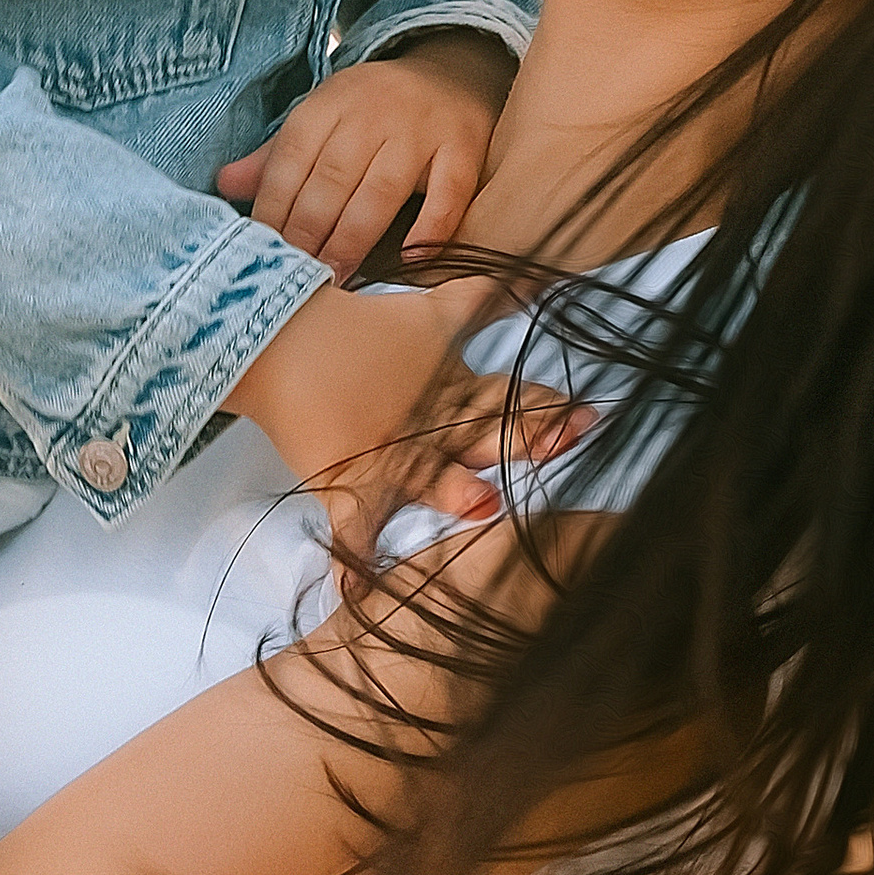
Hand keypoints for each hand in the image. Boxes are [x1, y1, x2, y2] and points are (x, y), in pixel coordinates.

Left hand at [216, 33, 516, 280]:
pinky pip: (449, 192)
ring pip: (381, 190)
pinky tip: (411, 258)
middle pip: (332, 179)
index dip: (274, 208)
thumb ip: (277, 155)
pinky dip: (431, 227)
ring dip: (354, 239)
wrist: (453, 73)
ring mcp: (421, 130)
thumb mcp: (323, 117)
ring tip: (337, 278)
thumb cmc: (375, 108)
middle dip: (309, 232)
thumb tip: (224, 185)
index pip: (292, 158)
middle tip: (297, 278)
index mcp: (330, 102)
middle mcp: (374, 112)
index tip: (262, 253)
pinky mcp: (463, 148)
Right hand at [226, 276, 589, 582]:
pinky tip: (359, 596)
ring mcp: (389, 457)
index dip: (549, 406)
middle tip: (564, 441)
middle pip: (483, 433)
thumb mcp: (435, 310)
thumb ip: (490, 300)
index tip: (588, 414)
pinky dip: (353, 560)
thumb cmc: (364, 327)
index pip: (509, 399)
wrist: (286, 338)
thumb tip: (544, 278)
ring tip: (482, 503)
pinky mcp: (347, 483)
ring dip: (454, 491)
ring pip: (428, 474)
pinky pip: (353, 527)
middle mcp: (429, 427)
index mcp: (453, 391)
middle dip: (525, 440)